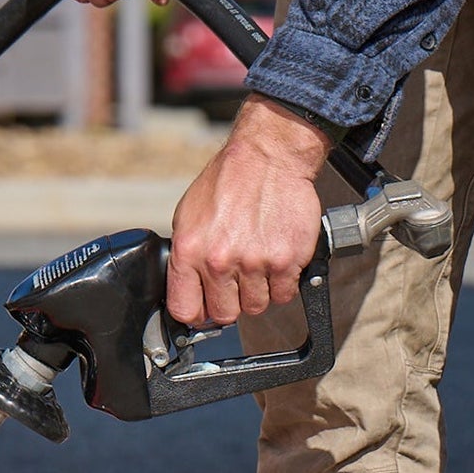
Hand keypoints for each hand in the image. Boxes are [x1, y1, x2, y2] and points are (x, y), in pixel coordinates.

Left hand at [169, 96, 333, 325]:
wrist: (267, 158)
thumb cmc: (227, 182)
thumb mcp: (188, 216)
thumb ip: (187, 256)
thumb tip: (189, 288)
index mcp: (190, 251)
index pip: (186, 310)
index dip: (197, 315)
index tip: (205, 309)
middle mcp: (220, 261)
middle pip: (225, 314)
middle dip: (231, 302)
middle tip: (237, 281)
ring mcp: (255, 263)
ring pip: (257, 306)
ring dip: (259, 291)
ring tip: (258, 262)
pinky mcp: (287, 261)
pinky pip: (284, 293)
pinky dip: (283, 282)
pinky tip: (277, 258)